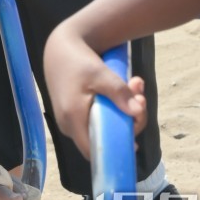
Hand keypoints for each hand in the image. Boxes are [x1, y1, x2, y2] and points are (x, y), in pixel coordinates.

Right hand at [43, 22, 147, 159]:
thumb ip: (118, 92)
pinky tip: (123, 89)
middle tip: (140, 96)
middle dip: (128, 120)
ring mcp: (70, 120)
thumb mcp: (99, 73)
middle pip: (104, 138)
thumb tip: (138, 111)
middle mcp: (69, 125)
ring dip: (123, 111)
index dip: (115, 151)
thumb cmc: (77, 60)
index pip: (95, 152)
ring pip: (103, 127)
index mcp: (72, 119)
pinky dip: (112, 108)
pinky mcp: (74, 113)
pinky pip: (97, 120)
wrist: (59, 47)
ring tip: (134, 85)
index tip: (135, 139)